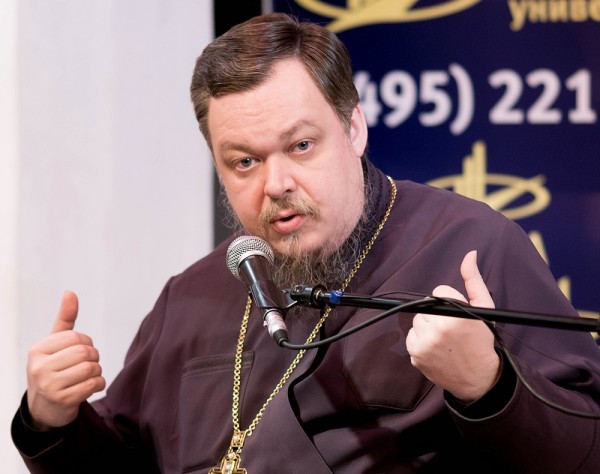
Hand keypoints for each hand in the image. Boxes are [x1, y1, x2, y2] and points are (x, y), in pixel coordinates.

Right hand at [26, 291, 105, 430]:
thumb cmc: (53, 370)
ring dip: (97, 371)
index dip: (87, 342)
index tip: (82, 350)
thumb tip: (70, 292)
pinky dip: (99, 384)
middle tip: (90, 363)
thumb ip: (65, 319)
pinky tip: (91, 387)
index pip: (75, 337)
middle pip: (85, 353)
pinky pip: (93, 385)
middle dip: (94, 357)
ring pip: (91, 369)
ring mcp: (49, 386)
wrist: (43, 408)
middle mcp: (40, 368)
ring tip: (89, 375)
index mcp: (38, 350)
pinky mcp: (62, 401)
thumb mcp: (54, 344)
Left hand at [406, 251, 499, 401]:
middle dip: (436, 313)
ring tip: (444, 338)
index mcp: (456, 315)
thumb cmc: (482, 340)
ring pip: (416, 321)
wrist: (479, 378)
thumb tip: (469, 254)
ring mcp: (425, 344)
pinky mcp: (416, 356)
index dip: (448, 301)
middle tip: (451, 328)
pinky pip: (411, 337)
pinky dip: (420, 340)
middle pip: (425, 306)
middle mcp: (438, 329)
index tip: (457, 314)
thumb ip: (474, 280)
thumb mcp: (484, 308)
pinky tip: (436, 348)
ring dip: (427, 326)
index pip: (438, 292)